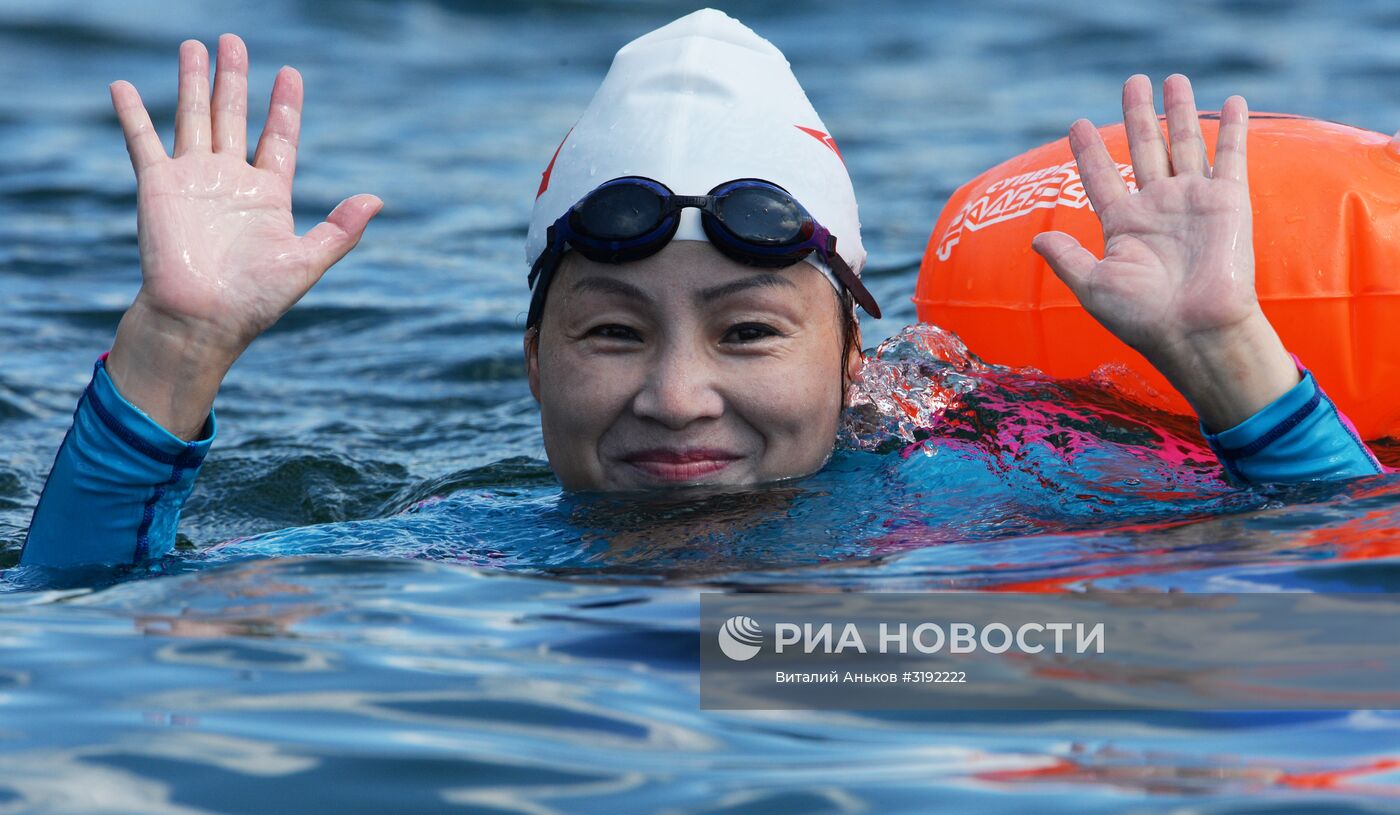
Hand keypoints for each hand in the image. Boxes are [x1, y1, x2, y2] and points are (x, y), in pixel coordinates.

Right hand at [105, 34, 380, 438]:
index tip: (289, 74)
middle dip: (234, 78)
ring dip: (193, 82)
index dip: (284, 106)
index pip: (279, 139)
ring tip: (195, 45)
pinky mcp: (158, 187)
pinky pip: (142, 141)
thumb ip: (341, 230)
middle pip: (233, 116)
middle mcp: (231, 181)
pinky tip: (122, 84)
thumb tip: (377, 198)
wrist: (202, 321)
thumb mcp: (306, 262)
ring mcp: (194, 180)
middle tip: (234, 40)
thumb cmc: (255, 300)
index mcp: (268, 195)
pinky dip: (132, 113)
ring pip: (194, 118)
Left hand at [1031, 74, 1297, 432]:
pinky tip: (1233, 100)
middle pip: (1144, 148)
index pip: (1101, 176)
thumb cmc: (1142, 316)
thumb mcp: (1093, 286)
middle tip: (1132, 82)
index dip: (1089, 151)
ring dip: (1179, 110)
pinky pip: (1230, 155)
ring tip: (1171, 79)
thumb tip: (1036, 240)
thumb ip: (1066, 258)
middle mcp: (1157, 208)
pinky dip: (1233, 128)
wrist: (1195, 331)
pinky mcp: (1228, 201)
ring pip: (1184, 143)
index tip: (1077, 124)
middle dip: (1138, 115)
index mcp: (1123, 225)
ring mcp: (1192, 201)